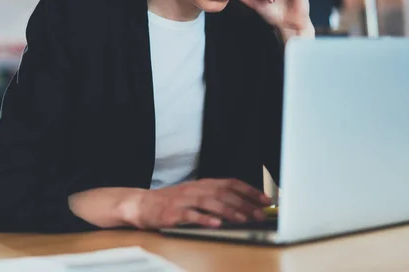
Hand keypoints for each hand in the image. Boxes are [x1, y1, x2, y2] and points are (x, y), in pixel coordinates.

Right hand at [122, 179, 272, 228]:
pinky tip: (216, 224)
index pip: (231, 183)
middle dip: (245, 204)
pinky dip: (204, 219)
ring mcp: (184, 200)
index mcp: (203, 184)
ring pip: (211, 202)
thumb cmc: (172, 202)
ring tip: (244, 219)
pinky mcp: (173, 213)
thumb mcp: (195, 195)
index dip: (250, 190)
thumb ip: (215, 198)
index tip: (266, 200)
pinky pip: (191, 215)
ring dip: (230, 211)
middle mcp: (196, 189)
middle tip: (261, 214)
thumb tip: (243, 206)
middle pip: (224, 193)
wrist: (142, 204)